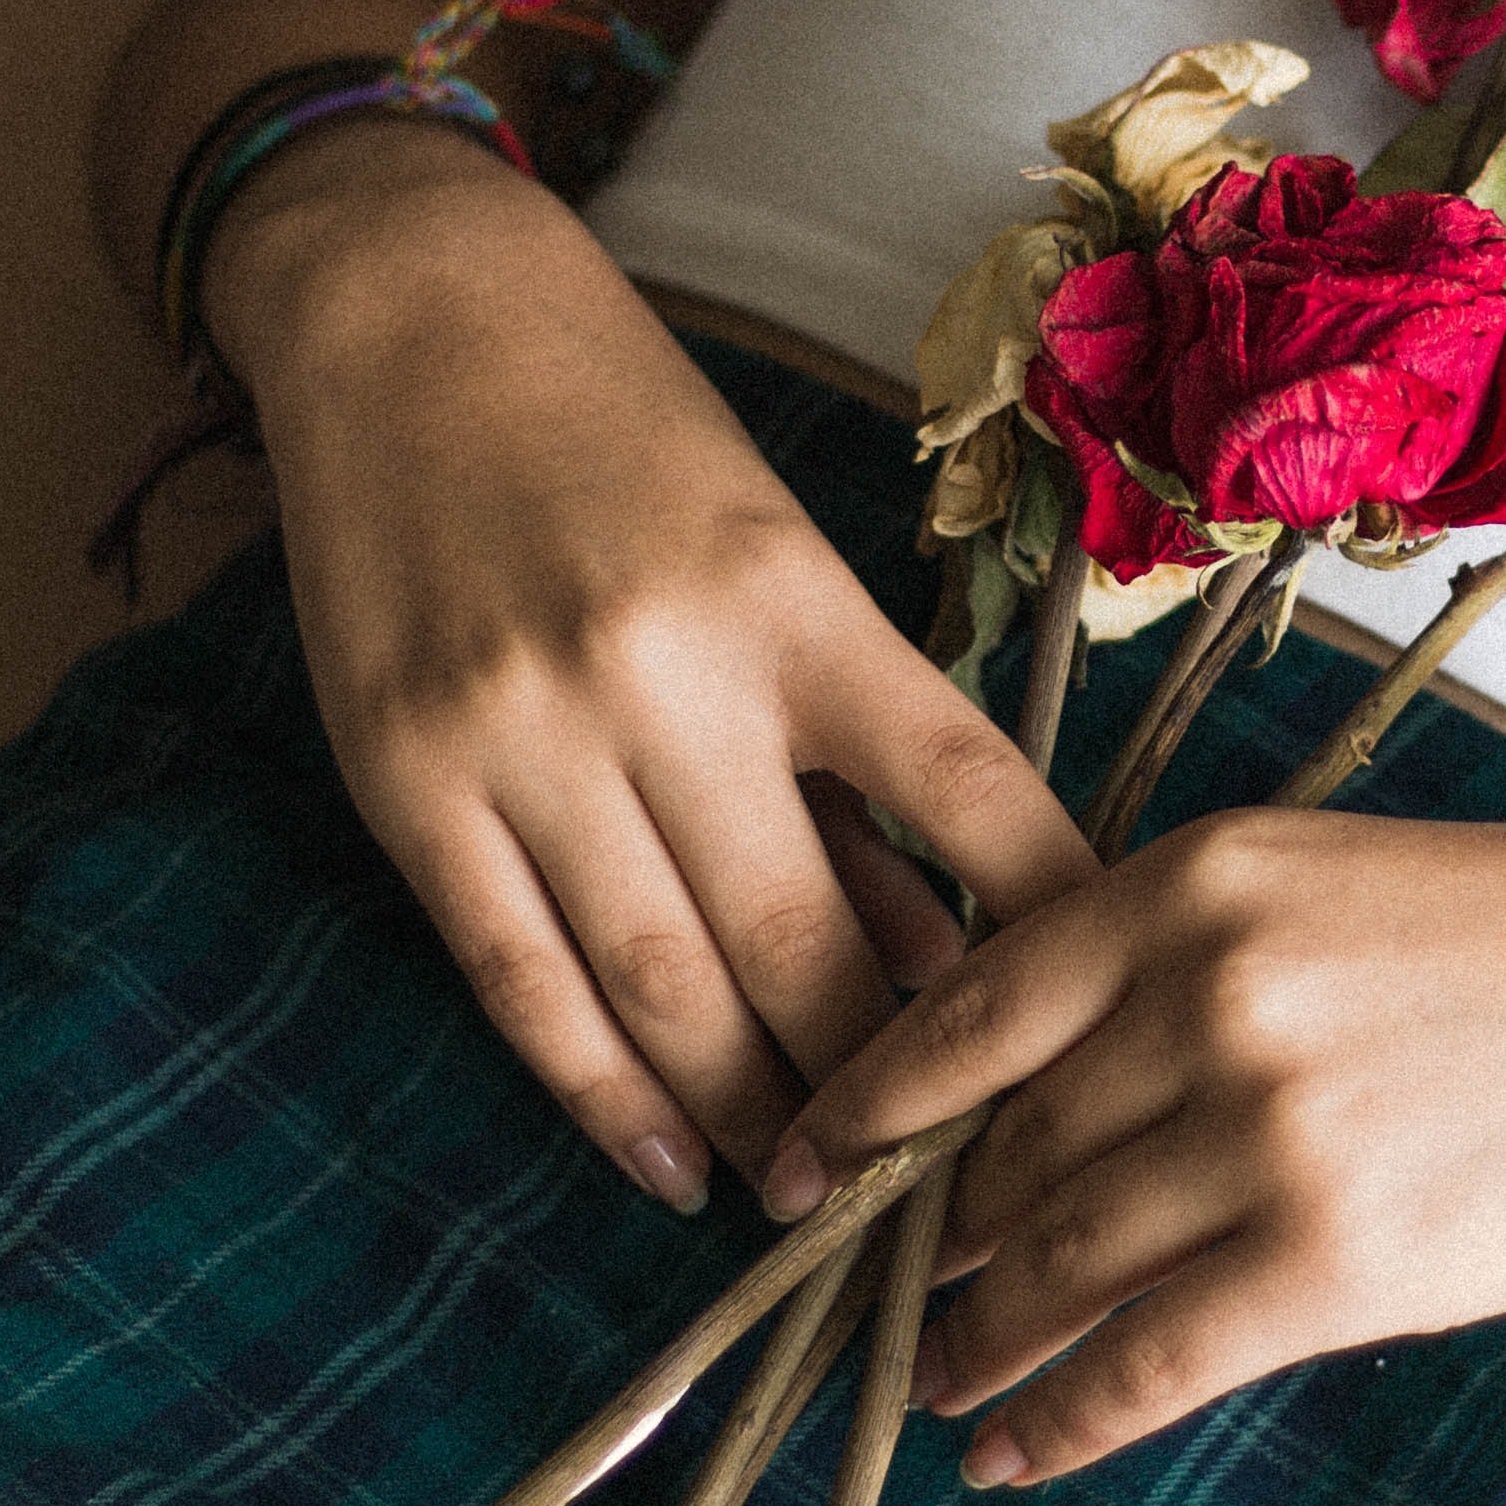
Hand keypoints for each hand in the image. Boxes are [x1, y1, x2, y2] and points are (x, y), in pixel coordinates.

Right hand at [215, 122, 1095, 1207]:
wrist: (412, 311)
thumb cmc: (625, 433)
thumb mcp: (774, 552)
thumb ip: (851, 748)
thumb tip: (946, 952)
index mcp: (792, 600)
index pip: (962, 792)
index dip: (1041, 928)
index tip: (1097, 1038)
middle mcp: (663, 672)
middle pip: (802, 938)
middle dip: (877, 1085)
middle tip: (934, 1182)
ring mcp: (522, 733)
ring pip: (661, 983)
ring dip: (749, 1113)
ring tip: (809, 1194)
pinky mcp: (408, 779)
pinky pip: (519, 978)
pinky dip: (600, 1092)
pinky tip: (669, 1163)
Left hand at [766, 800, 1505, 1487]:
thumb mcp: (1335, 887)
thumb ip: (1180, 962)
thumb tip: (1022, 1098)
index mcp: (1195, 880)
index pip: (965, 1009)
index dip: (861, 1107)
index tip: (796, 1168)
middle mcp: (1208, 994)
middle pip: (999, 1148)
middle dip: (923, 1238)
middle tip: (874, 1298)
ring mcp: (1271, 1129)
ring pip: (1052, 1260)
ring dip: (972, 1337)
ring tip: (934, 1381)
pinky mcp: (1342, 1259)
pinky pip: (1145, 1360)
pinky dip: (1056, 1419)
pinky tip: (1011, 1453)